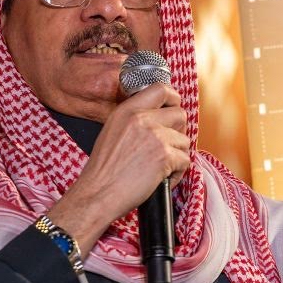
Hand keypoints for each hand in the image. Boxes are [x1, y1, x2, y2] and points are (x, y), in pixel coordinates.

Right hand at [48, 83, 189, 250]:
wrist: (97, 193)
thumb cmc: (103, 170)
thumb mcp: (113, 131)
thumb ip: (135, 120)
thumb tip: (160, 119)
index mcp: (128, 110)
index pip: (161, 89)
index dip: (173, 100)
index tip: (173, 110)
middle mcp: (142, 119)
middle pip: (180, 114)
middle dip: (179, 132)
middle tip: (168, 147)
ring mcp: (155, 136)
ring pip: (185, 140)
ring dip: (178, 156)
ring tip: (162, 168)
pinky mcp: (164, 156)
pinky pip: (185, 161)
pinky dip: (177, 174)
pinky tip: (162, 179)